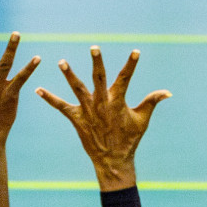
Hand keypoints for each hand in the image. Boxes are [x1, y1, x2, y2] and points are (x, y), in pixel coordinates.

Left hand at [37, 47, 170, 190]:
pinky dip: (49, 98)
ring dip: (69, 75)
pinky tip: (38, 89)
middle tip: (94, 47)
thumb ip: (151, 102)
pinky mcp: (77, 119)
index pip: (126, 78)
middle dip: (97, 62)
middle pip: (98, 78)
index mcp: (118, 101)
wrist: (113, 160)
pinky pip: (61, 107)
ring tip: (61, 62)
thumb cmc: (129, 139)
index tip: (135, 51)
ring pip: (77, 89)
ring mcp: (88, 111)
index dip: (131, 64)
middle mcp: (102, 103)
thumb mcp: (142, 120)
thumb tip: (168, 92)